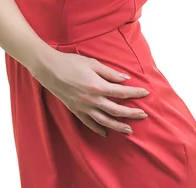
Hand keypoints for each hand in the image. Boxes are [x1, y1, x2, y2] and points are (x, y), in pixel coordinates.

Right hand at [33, 49, 149, 137]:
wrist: (50, 69)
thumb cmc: (72, 62)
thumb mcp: (93, 63)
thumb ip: (109, 73)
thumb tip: (125, 79)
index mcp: (97, 86)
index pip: (121, 92)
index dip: (135, 93)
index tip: (145, 93)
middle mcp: (92, 100)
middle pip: (116, 110)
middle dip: (131, 113)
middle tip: (143, 115)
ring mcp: (83, 107)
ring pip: (104, 121)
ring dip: (118, 126)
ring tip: (129, 130)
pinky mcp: (75, 111)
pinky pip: (89, 123)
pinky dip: (98, 129)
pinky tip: (106, 133)